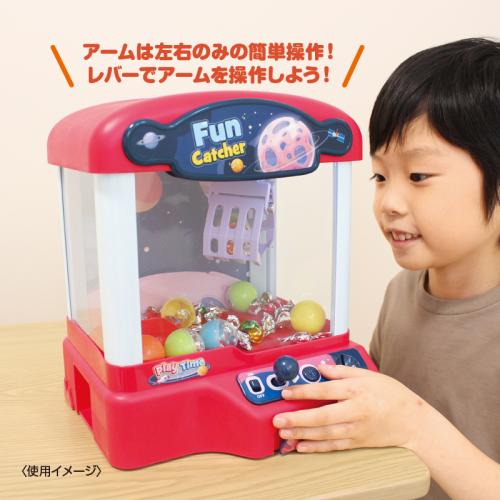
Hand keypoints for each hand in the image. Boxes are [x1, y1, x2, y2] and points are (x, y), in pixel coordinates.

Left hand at [273, 364, 428, 452]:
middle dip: (297, 419)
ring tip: (284, 433)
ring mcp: (356, 429)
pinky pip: (333, 446)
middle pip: (322, 416)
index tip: (286, 393)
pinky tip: (302, 446)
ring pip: (324, 434)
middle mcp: (354, 411)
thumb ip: (341, 371)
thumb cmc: (392, 395)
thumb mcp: (368, 375)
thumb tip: (321, 367)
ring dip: (302, 434)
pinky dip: (316, 447)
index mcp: (356, 390)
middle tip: (278, 420)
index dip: (303, 391)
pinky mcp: (357, 442)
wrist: (414, 422)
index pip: (325, 390)